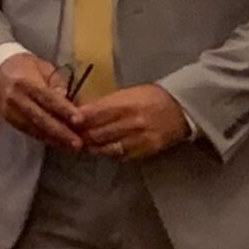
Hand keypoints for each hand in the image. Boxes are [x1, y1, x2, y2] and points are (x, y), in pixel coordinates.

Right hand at [0, 54, 84, 150]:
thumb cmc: (27, 67)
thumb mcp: (43, 67)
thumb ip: (55, 82)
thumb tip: (65, 96)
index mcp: (24, 82)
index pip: (47, 98)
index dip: (63, 110)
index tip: (79, 120)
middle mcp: (15, 98)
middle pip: (40, 117)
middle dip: (60, 132)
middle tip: (78, 143)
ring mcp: (9, 111)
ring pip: (33, 128)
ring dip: (54, 139)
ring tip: (72, 147)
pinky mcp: (8, 119)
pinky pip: (28, 131)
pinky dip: (44, 138)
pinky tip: (58, 143)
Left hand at [76, 84, 190, 161]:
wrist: (182, 109)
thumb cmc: (152, 97)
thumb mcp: (129, 93)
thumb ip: (106, 103)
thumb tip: (82, 111)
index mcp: (126, 104)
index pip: (94, 114)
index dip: (77, 119)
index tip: (66, 121)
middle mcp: (132, 122)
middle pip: (97, 133)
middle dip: (81, 135)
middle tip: (70, 135)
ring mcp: (140, 138)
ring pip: (107, 147)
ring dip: (92, 146)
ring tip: (84, 144)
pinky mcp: (146, 149)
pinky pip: (121, 155)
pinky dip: (109, 152)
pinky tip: (103, 149)